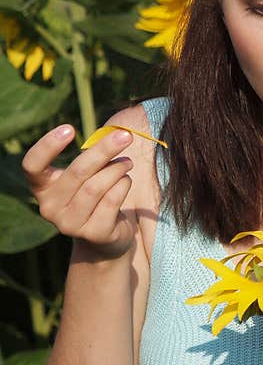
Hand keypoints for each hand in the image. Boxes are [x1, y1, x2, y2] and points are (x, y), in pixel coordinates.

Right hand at [21, 124, 136, 260]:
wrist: (107, 236)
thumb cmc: (96, 195)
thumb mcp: (88, 175)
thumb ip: (93, 157)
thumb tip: (116, 133)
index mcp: (42, 188)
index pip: (32, 165)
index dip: (47, 146)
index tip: (69, 128)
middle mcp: (50, 207)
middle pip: (77, 172)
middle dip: (103, 150)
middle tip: (125, 136)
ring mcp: (70, 224)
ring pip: (96, 187)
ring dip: (117, 169)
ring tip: (128, 162)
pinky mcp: (93, 233)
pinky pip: (111, 200)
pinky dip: (123, 185)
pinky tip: (126, 180)